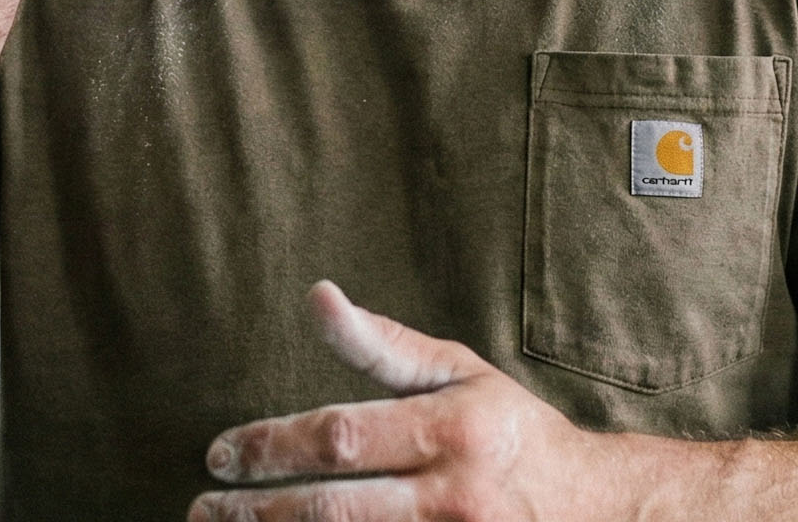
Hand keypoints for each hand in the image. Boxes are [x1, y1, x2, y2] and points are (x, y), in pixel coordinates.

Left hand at [192, 282, 625, 521]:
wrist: (593, 508)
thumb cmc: (513, 431)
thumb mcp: (460, 373)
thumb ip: (385, 346)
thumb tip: (318, 297)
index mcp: (452, 429)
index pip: (343, 437)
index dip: (273, 445)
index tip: (221, 454)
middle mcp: (452, 495)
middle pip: (334, 510)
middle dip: (257, 512)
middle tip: (204, 510)